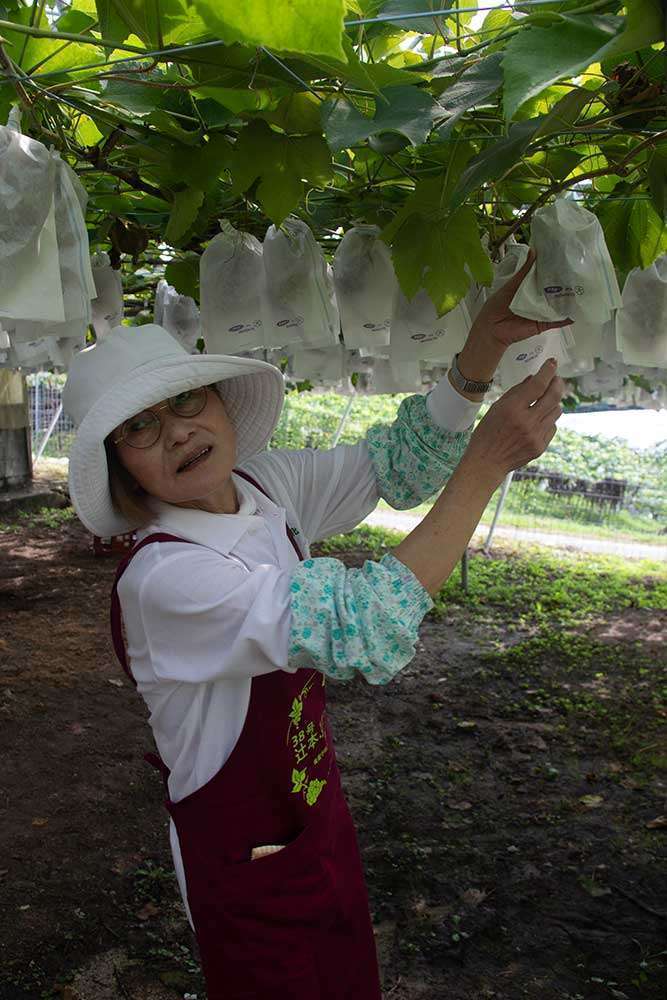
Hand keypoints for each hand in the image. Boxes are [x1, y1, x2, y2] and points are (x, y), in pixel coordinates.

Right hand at [465, 358, 564, 479]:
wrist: (487, 462)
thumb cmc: (487, 433)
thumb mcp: (496, 408)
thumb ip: (516, 392)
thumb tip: (534, 378)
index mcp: (512, 409)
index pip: (537, 385)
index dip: (548, 371)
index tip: (552, 363)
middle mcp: (527, 422)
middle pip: (553, 396)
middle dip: (557, 384)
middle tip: (556, 379)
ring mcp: (536, 435)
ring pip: (556, 411)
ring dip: (554, 402)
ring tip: (546, 400)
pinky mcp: (541, 446)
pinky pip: (552, 426)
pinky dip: (548, 420)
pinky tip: (538, 420)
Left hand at [471, 249, 572, 348]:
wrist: (491, 328)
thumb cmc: (498, 305)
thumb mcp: (512, 284)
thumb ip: (524, 270)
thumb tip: (534, 250)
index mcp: (532, 287)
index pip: (547, 276)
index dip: (557, 269)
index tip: (569, 259)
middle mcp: (539, 298)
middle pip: (556, 290)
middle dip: (567, 282)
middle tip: (580, 272)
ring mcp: (543, 311)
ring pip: (559, 304)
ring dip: (570, 299)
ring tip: (585, 289)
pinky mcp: (544, 323)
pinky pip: (558, 321)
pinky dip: (568, 318)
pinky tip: (578, 312)